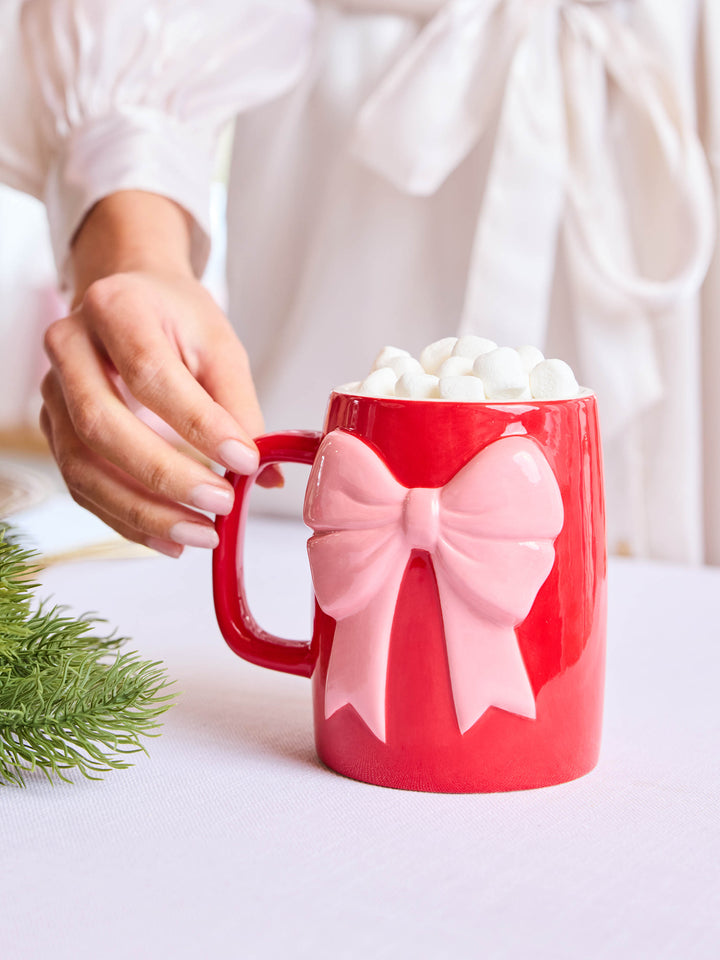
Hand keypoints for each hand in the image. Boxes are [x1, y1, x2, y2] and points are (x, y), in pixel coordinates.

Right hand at [40, 192, 271, 556]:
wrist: (130, 300)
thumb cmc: (176, 320)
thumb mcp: (220, 346)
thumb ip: (240, 406)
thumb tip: (263, 475)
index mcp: (116, 309)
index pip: (150, 374)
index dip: (199, 424)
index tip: (244, 461)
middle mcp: (70, 348)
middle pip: (103, 425)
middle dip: (165, 476)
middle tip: (220, 505)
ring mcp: (52, 392)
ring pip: (83, 465)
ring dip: (143, 511)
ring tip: (200, 534)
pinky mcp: (54, 429)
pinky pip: (81, 486)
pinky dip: (126, 519)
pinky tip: (169, 538)